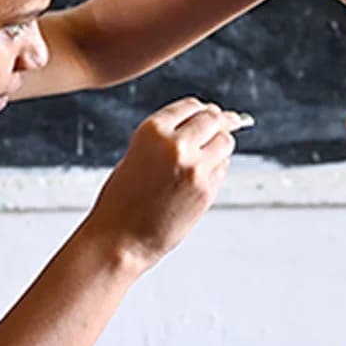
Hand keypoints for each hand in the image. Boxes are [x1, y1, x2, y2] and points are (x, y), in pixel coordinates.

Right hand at [87, 99, 246, 268]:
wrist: (120, 239)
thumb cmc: (122, 200)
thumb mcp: (137, 155)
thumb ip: (167, 138)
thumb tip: (205, 123)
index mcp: (152, 130)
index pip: (190, 106)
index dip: (201, 109)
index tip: (209, 112)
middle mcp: (176, 145)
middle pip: (213, 119)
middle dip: (218, 123)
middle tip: (223, 125)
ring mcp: (195, 168)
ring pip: (225, 142)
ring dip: (220, 145)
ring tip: (207, 155)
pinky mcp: (207, 190)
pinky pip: (223, 168)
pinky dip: (218, 167)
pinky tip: (201, 176)